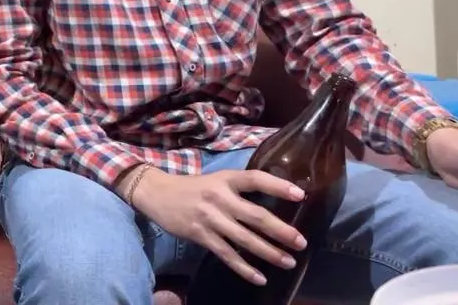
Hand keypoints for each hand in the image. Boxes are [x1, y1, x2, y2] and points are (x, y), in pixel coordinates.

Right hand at [127, 168, 307, 284]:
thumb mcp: (215, 180)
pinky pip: (227, 254)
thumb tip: (270, 205)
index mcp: (225, 180)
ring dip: (269, 252)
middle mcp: (219, 198)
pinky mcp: (200, 235)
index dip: (277, 186)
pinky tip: (260, 277)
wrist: (156, 193)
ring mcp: (209, 218)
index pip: (255, 179)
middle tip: (301, 242)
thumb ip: (238, 190)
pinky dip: (244, 268)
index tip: (299, 195)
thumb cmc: (192, 188)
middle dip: (281, 231)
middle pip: (256, 215)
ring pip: (245, 239)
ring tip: (288, 262)